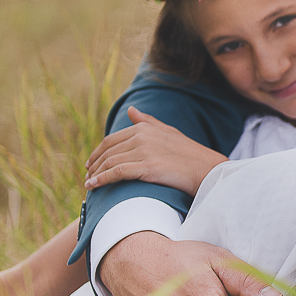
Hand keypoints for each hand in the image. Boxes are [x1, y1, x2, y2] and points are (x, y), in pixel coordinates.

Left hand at [85, 108, 228, 195]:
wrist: (208, 170)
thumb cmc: (191, 154)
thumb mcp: (169, 133)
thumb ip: (147, 122)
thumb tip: (131, 110)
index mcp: (145, 129)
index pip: (111, 140)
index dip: (98, 153)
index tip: (91, 164)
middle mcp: (142, 137)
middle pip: (108, 151)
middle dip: (94, 165)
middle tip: (88, 176)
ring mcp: (144, 151)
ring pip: (110, 162)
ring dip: (95, 174)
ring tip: (89, 185)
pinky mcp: (147, 167)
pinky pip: (117, 172)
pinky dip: (102, 179)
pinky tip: (94, 186)